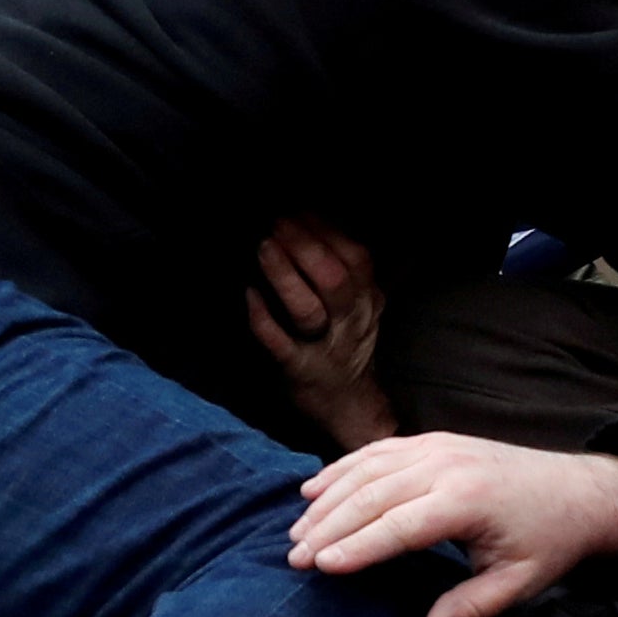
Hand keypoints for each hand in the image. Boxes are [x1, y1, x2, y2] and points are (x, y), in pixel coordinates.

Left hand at [243, 217, 392, 449]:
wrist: (350, 406)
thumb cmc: (348, 344)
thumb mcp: (366, 305)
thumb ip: (361, 268)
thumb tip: (350, 221)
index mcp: (368, 300)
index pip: (356, 258)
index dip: (327, 231)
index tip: (300, 211)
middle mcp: (351, 322)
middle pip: (334, 280)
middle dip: (304, 247)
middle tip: (276, 224)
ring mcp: (326, 347)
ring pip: (307, 310)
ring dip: (283, 275)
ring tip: (263, 247)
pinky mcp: (300, 370)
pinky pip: (280, 344)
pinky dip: (263, 319)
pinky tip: (248, 294)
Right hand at [288, 432, 617, 616]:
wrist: (581, 489)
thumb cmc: (549, 540)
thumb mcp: (519, 583)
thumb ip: (470, 608)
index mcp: (467, 501)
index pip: (398, 526)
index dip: (356, 547)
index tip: (320, 567)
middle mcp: (446, 466)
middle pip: (371, 496)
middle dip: (328, 528)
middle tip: (294, 557)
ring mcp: (437, 447)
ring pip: (366, 471)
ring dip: (327, 500)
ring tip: (297, 531)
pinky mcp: (433, 440)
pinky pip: (376, 452)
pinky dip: (341, 470)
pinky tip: (314, 490)